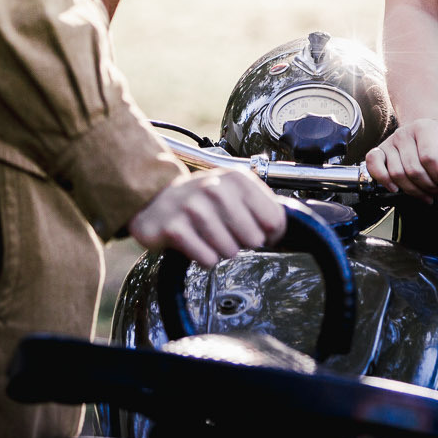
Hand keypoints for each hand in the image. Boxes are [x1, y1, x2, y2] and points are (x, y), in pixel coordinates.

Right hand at [128, 169, 286, 267]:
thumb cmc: (203, 201)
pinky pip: (207, 259)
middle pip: (254, 238)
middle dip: (244, 243)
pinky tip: (197, 244)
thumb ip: (262, 207)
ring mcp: (192, 206)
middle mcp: (215, 187)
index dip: (271, 233)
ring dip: (222, 251)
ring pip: (230, 251)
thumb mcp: (234, 193)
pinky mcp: (174, 228)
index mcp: (237, 178)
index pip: (274, 218)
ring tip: (210, 237)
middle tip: (229, 233)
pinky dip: (205, 258)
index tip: (261, 233)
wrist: (157, 202)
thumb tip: (281, 230)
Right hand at [364, 118, 437, 199]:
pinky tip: (396, 189)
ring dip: (413, 191)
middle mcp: (404, 133)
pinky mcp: (379, 151)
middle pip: (413, 170)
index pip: (429, 158)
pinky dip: (382, 180)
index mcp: (424, 127)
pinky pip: (373, 165)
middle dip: (429, 187)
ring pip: (397, 174)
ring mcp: (390, 142)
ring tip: (427, 195)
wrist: (424, 128)